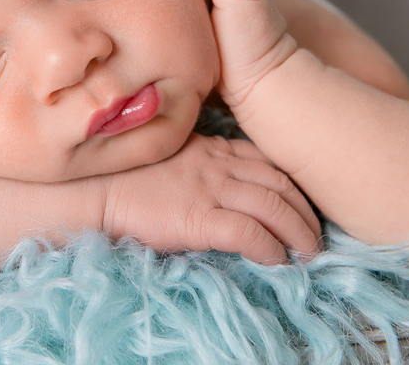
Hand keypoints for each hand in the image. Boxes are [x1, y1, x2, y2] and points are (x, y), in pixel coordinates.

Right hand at [102, 133, 321, 262]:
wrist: (92, 188)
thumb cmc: (121, 176)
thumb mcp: (167, 154)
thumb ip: (197, 161)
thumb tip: (217, 181)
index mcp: (210, 147)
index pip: (266, 160)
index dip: (293, 184)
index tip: (303, 204)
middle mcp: (216, 164)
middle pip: (279, 182)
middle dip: (305, 210)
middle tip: (316, 235)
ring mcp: (209, 190)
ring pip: (273, 207)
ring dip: (298, 232)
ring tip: (308, 253)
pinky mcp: (198, 218)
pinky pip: (249, 234)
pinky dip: (270, 248)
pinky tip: (277, 261)